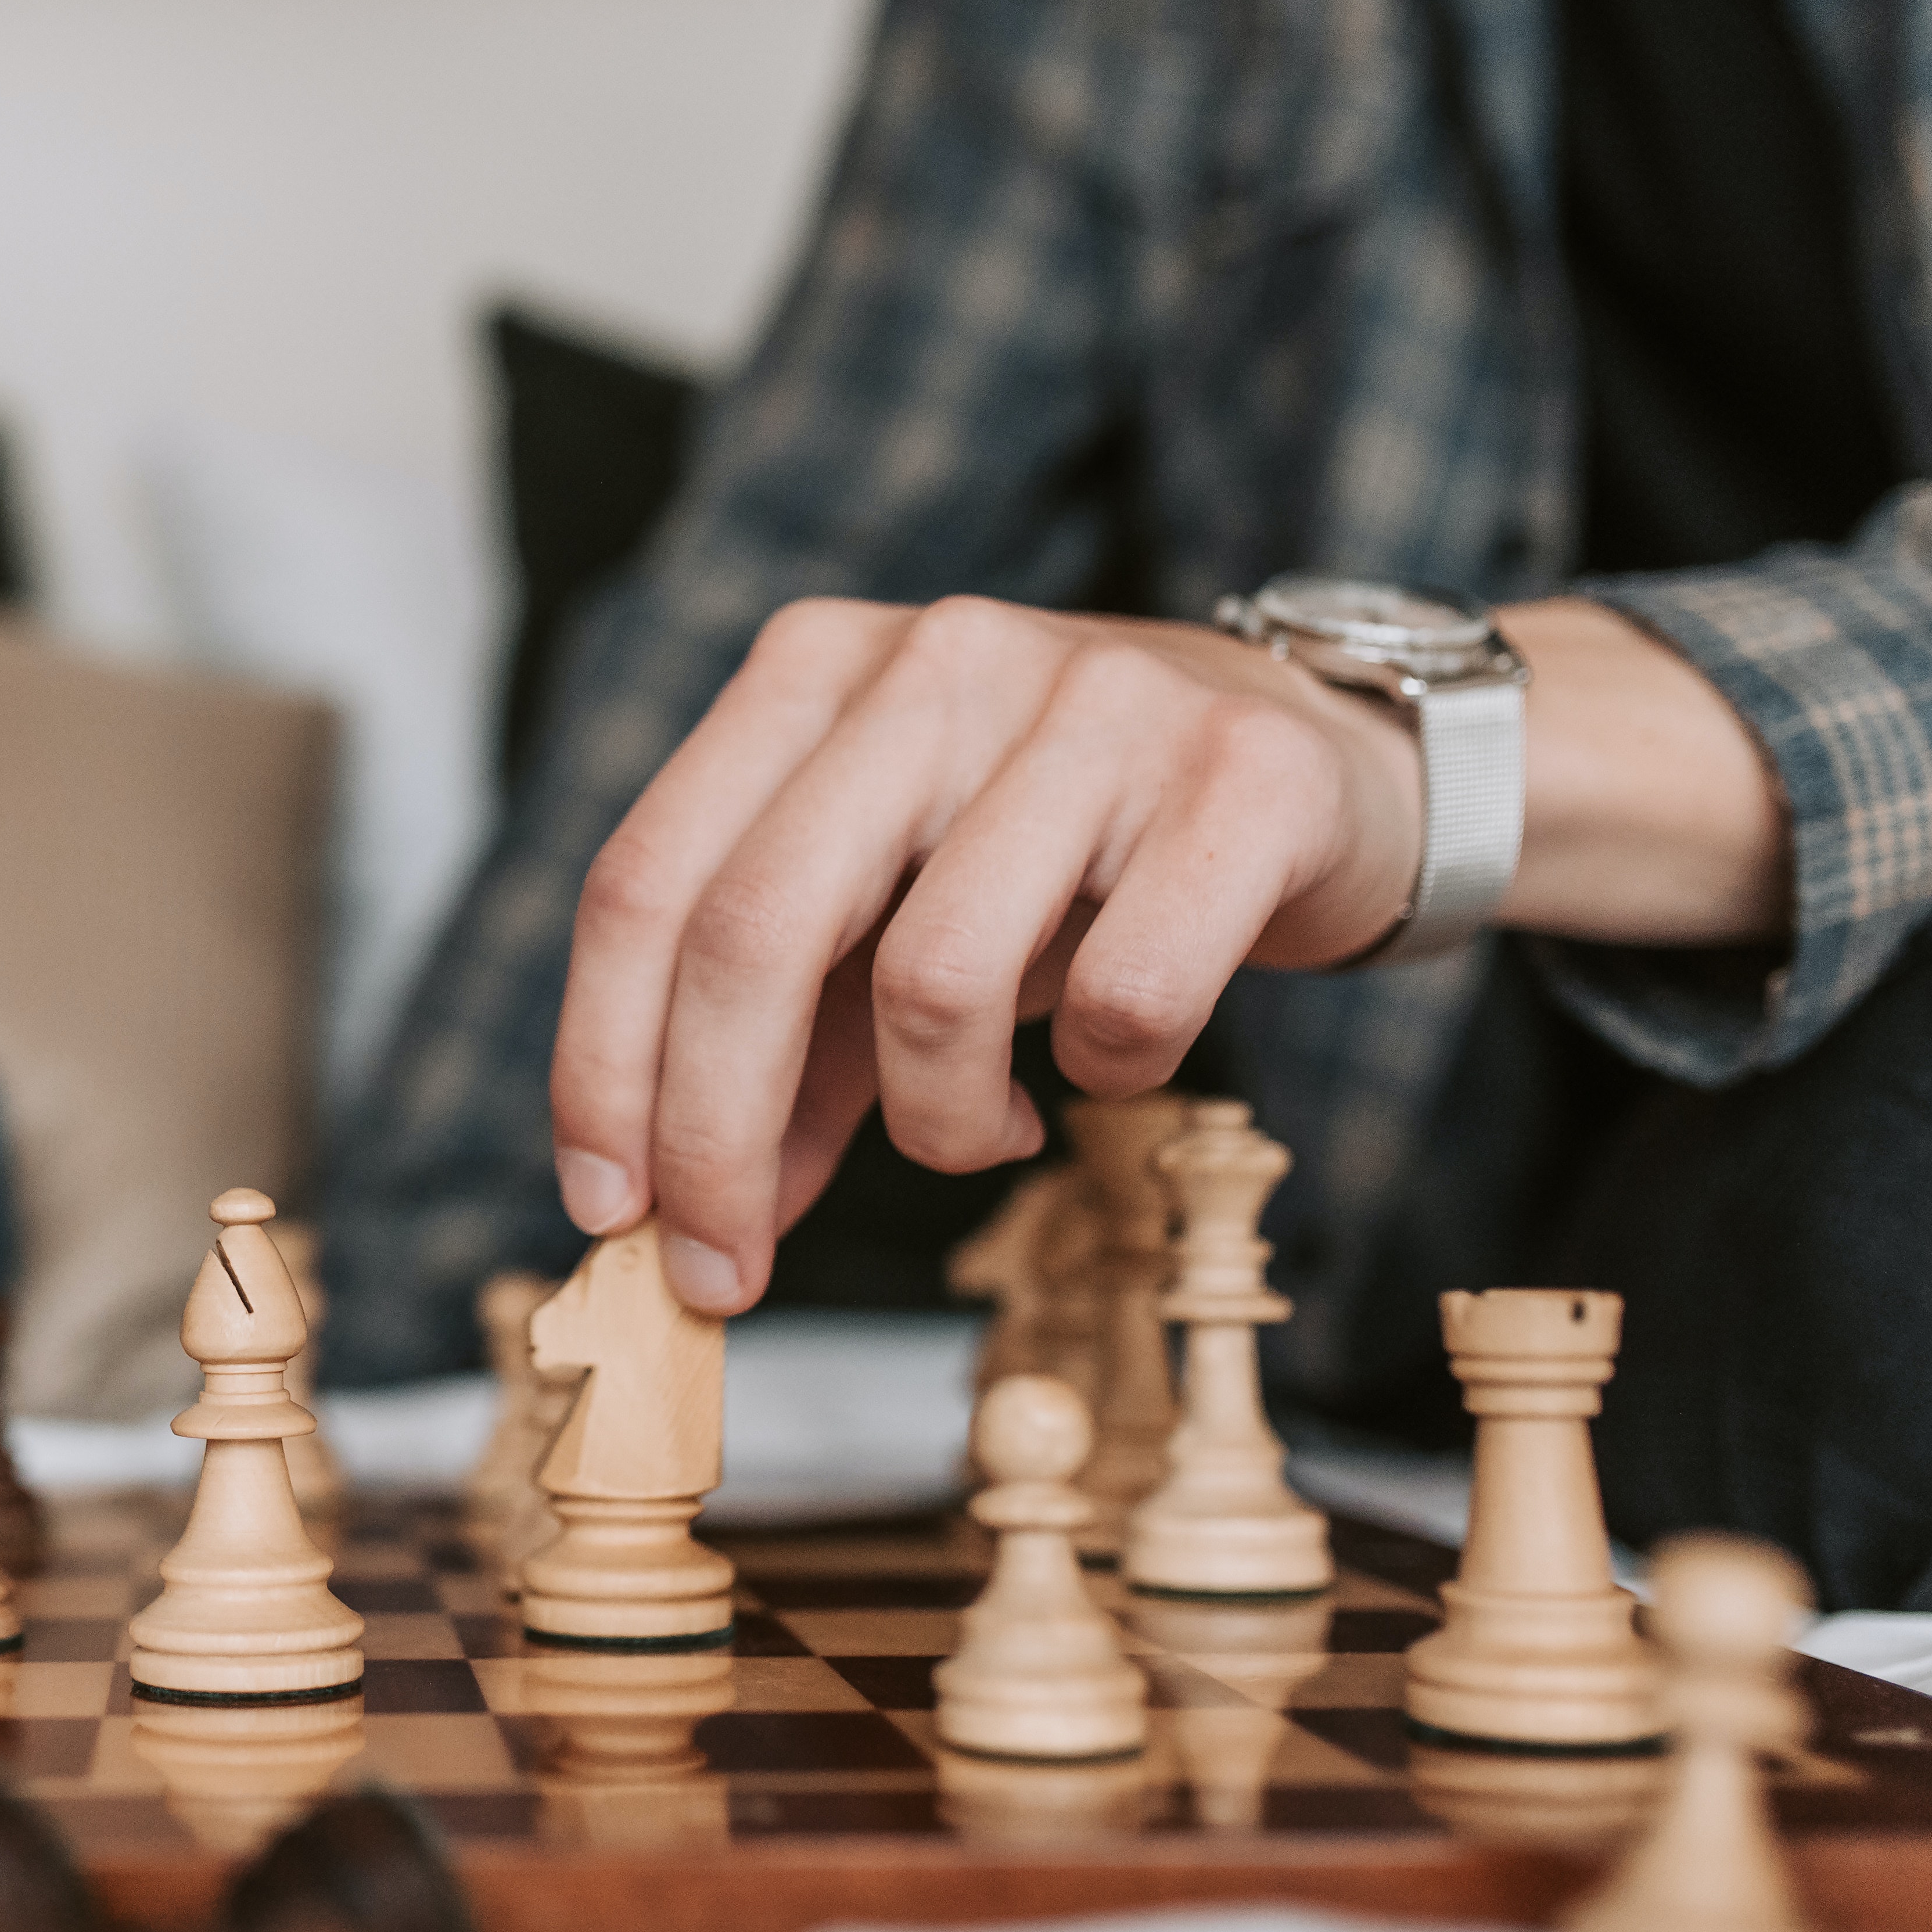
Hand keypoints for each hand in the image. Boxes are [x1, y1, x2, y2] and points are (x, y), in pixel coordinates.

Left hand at [552, 596, 1424, 1315]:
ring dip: (937, 1119)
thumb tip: (695, 1218)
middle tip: (723, 1271)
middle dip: (713, 1137)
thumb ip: (794, 1055)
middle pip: (753, 932)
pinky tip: (1112, 1062)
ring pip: (935, 979)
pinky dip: (1101, 1075)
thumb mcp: (899, 924)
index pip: (646, 880)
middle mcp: (936, 659)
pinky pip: (1123, 997)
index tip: (609, 1212)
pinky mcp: (1242, 777)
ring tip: (978, 1131)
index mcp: (814, 669)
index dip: (602, 1065)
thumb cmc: (1077, 858)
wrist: (1330, 767)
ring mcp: (1094, 702)